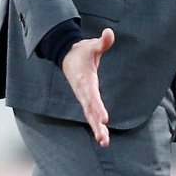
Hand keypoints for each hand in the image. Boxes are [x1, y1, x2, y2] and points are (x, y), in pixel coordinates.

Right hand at [61, 28, 115, 146]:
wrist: (67, 56)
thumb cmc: (81, 52)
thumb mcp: (91, 45)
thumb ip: (102, 42)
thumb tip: (109, 33)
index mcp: (85, 80)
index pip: (92, 95)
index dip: (98, 107)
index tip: (104, 119)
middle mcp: (83, 91)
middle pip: (90, 111)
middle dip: (96, 124)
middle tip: (104, 138)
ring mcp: (83, 97)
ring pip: (90, 115)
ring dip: (97, 129)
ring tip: (105, 142)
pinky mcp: (85, 99)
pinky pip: (91, 114)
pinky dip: (96, 125)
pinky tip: (103, 137)